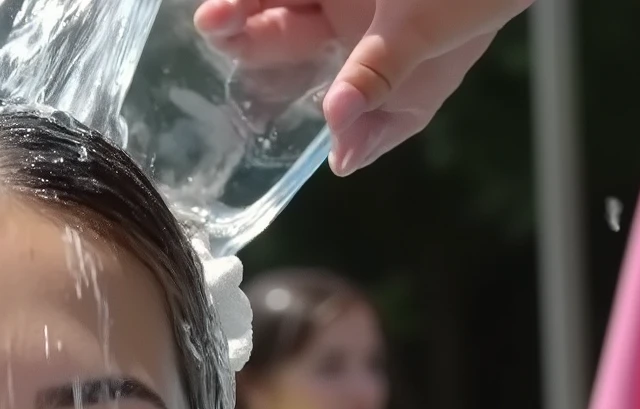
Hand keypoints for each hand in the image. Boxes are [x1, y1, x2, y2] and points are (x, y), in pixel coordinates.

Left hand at [195, 0, 533, 174]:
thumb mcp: (423, 44)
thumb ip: (378, 89)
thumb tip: (340, 162)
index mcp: (366, 64)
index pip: (307, 88)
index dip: (269, 98)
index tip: (247, 109)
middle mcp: (345, 27)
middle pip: (278, 36)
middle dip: (240, 35)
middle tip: (215, 25)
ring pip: (272, 0)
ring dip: (238, 7)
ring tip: (216, 15)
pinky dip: (251, 0)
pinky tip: (229, 6)